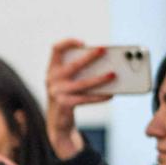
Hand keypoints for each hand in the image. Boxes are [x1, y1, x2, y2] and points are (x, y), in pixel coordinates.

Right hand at [46, 39, 115, 159]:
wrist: (58, 121)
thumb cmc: (68, 95)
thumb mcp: (69, 81)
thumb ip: (80, 72)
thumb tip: (105, 66)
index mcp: (52, 68)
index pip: (56, 49)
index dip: (68, 43)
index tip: (83, 42)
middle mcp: (52, 79)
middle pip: (73, 65)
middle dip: (90, 56)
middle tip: (104, 50)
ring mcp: (56, 92)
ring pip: (82, 83)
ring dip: (100, 79)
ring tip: (113, 75)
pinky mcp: (64, 104)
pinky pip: (85, 98)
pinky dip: (99, 97)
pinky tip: (110, 94)